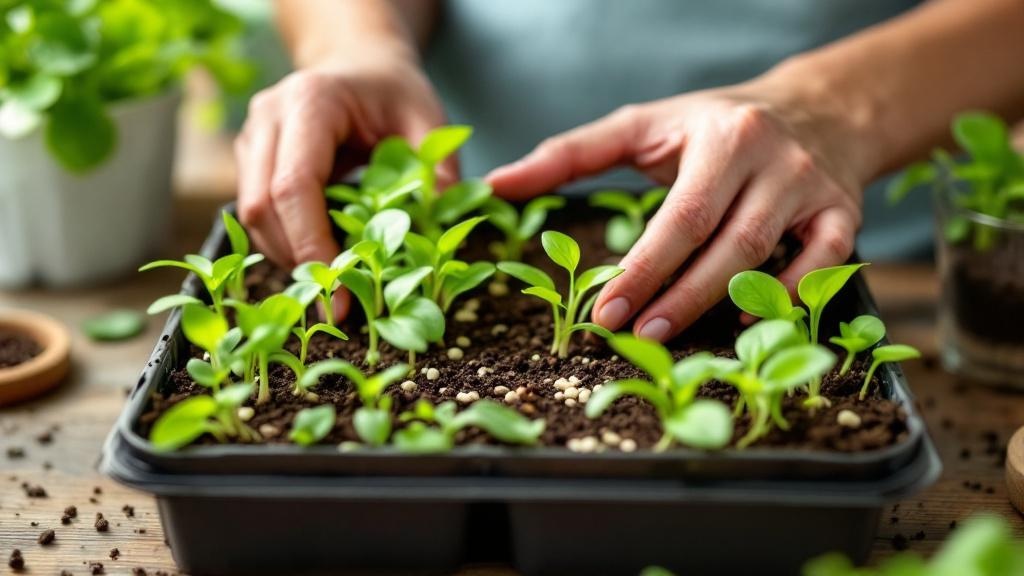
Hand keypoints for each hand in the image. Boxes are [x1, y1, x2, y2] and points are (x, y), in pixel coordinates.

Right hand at [234, 54, 448, 317]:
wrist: (358, 64)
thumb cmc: (394, 93)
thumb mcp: (429, 120)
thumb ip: (436, 169)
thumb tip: (436, 228)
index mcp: (309, 101)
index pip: (294, 185)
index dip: (311, 244)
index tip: (337, 296)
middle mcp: (267, 117)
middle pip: (261, 207)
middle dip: (299, 260)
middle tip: (338, 307)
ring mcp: (251, 140)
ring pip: (252, 218)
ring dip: (290, 257)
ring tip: (336, 287)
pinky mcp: (250, 162)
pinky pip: (258, 216)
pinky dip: (288, 245)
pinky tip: (325, 260)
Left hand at [487, 73, 874, 341]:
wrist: (816, 108)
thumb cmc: (713, 125)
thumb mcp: (643, 124)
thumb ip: (570, 154)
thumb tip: (497, 184)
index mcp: (721, 137)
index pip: (680, 216)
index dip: (643, 269)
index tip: (604, 311)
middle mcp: (773, 160)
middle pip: (722, 243)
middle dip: (675, 296)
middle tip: (631, 336)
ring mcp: (813, 189)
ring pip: (766, 256)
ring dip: (718, 304)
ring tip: (670, 338)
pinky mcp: (845, 214)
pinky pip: (826, 263)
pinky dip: (792, 295)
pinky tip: (751, 320)